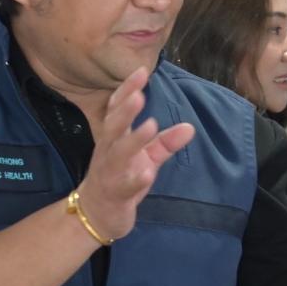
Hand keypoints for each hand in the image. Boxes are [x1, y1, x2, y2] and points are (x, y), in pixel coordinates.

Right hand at [77, 68, 195, 239]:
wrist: (96, 214)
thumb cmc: (121, 178)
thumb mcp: (145, 158)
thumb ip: (165, 142)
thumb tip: (190, 127)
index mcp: (114, 138)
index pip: (117, 109)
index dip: (127, 90)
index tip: (141, 71)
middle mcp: (108, 151)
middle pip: (113, 127)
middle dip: (125, 111)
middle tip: (139, 94)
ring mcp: (110, 173)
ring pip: (118, 154)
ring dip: (133, 140)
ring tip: (150, 125)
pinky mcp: (116, 194)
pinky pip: (125, 186)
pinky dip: (136, 179)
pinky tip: (148, 173)